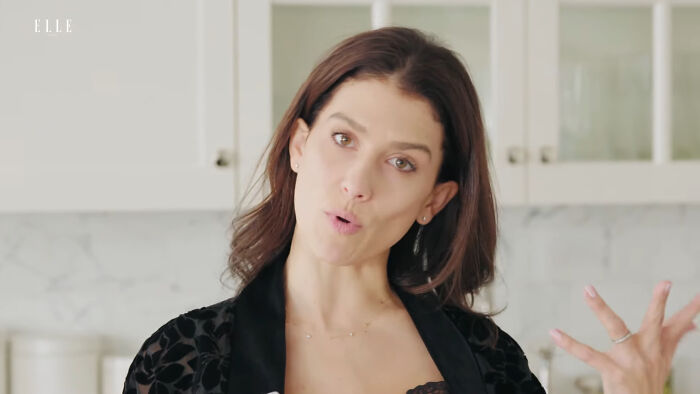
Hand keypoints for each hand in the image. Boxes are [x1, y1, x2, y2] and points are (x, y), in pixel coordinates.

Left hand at [548, 281, 698, 393]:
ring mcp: (630, 359)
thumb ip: (673, 339)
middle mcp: (648, 350)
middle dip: (659, 303)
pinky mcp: (612, 370)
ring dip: (600, 308)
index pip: (678, 325)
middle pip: (655, 322)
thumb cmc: (649, 381)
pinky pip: (588, 355)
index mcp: (659, 347)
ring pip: (616, 327)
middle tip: (665, 283)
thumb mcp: (663, 360)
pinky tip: (554, 333)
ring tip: (588, 290)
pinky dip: (569, 344)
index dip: (690, 310)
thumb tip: (692, 324)